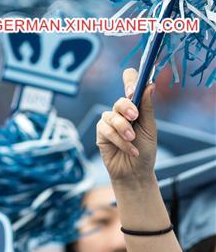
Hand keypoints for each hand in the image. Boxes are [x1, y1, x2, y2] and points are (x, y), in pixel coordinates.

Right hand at [96, 68, 157, 186]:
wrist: (135, 171)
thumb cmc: (145, 149)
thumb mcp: (149, 128)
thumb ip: (147, 107)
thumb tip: (149, 85)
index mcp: (136, 106)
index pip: (131, 84)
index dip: (130, 80)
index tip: (134, 86)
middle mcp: (121, 112)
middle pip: (120, 101)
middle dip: (127, 108)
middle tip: (135, 117)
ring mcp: (110, 122)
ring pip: (112, 116)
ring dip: (123, 128)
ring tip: (133, 140)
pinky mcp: (101, 134)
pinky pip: (106, 130)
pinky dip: (119, 140)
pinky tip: (129, 149)